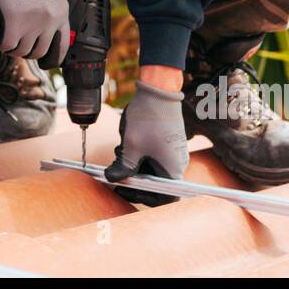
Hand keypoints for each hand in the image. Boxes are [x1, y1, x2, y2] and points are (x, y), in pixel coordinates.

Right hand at [0, 0, 68, 59]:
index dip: (54, 56)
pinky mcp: (14, 23)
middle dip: (28, 51)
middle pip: (40, 51)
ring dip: (13, 48)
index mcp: (61, 11)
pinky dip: (1, 45)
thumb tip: (44, 34)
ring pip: (22, 50)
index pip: (63, 44)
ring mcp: (33, 22)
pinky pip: (7, 45)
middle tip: (19, 44)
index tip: (47, 60)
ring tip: (8, 39)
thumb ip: (50, 12)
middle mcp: (50, 19)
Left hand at [105, 81, 188, 205]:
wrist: (159, 90)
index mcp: (172, 170)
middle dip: (133, 178)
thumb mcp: (131, 146)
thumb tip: (111, 178)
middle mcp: (177, 164)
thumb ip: (122, 167)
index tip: (125, 190)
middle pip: (156, 183)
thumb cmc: (148, 119)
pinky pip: (154, 157)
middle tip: (115, 174)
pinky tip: (126, 145)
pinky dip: (139, 155)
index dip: (143, 198)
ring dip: (133, 166)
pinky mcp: (168, 143)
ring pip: (152, 169)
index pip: (164, 197)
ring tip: (119, 154)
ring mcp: (173, 152)